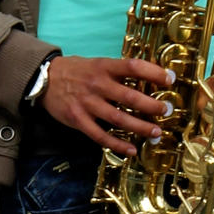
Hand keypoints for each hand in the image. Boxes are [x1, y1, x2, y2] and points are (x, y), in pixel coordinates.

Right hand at [42, 54, 174, 154]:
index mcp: (103, 67)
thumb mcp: (96, 63)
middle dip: (152, 105)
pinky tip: (131, 150)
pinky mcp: (78, 119)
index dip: (153, 72)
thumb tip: (147, 77)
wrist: (43, 79)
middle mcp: (97, 84)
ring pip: (119, 119)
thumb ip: (117, 71)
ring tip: (156, 132)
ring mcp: (87, 103)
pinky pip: (100, 135)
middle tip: (167, 111)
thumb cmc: (76, 71)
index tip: (169, 79)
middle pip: (130, 96)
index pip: (133, 66)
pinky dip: (117, 145)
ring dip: (140, 127)